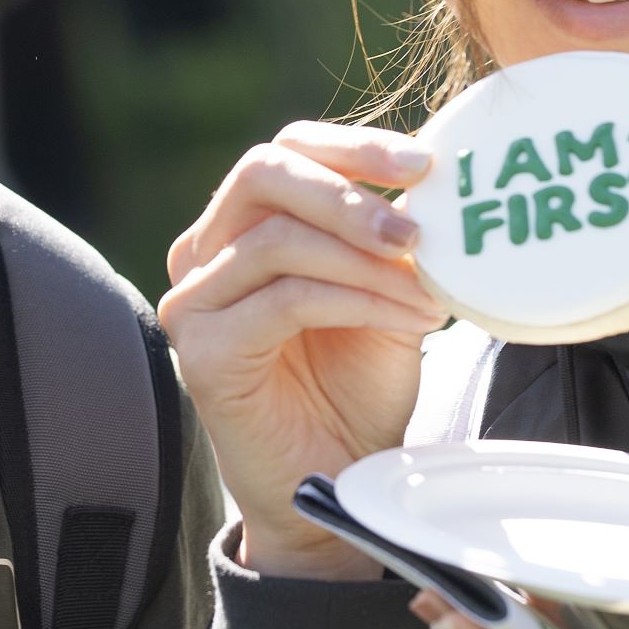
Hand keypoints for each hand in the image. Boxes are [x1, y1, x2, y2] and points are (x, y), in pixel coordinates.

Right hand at [160, 121, 447, 579]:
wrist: (335, 482)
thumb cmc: (357, 389)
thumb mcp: (386, 294)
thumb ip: (392, 240)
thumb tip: (434, 184)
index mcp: (242, 227)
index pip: (284, 151)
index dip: (351, 146)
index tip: (422, 163)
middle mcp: (203, 253)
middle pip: (261, 173)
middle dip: (348, 193)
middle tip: (416, 229)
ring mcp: (194, 301)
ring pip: (277, 239)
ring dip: (366, 261)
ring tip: (428, 292)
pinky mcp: (201, 349)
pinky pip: (285, 299)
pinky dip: (356, 300)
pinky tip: (407, 317)